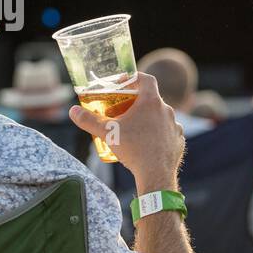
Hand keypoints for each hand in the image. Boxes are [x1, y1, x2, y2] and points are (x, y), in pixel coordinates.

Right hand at [69, 72, 184, 187]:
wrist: (156, 175)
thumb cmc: (133, 149)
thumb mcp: (107, 133)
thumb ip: (88, 120)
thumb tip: (73, 111)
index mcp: (152, 102)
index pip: (146, 79)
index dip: (135, 78)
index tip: (124, 83)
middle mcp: (167, 111)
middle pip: (152, 99)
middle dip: (137, 102)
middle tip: (123, 110)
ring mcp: (175, 126)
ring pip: (160, 117)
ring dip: (148, 119)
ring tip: (134, 129)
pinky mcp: (179, 141)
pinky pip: (167, 132)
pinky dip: (158, 134)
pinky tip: (147, 143)